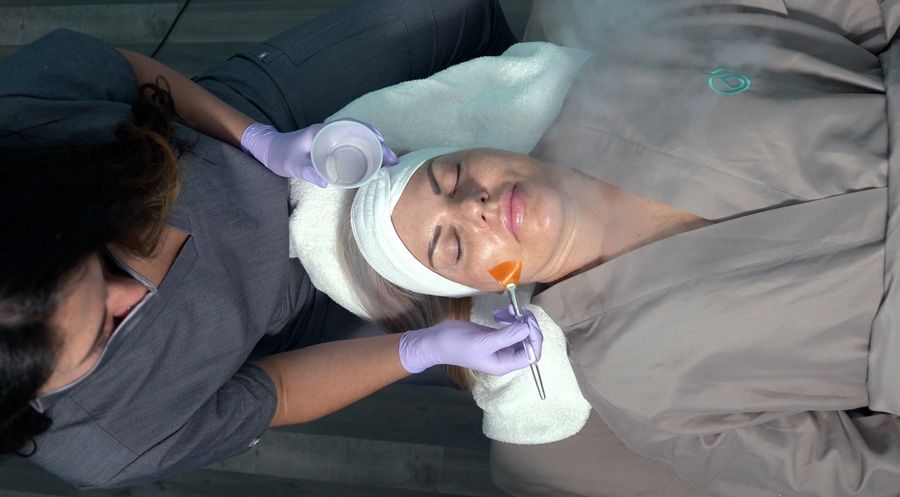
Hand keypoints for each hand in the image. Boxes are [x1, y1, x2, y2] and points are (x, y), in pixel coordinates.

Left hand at [240, 119, 398, 186]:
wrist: (270, 151)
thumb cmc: (281, 154)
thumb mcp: (293, 164)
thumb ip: (308, 171)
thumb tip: (326, 181)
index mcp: (323, 131)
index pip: (351, 126)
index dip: (368, 132)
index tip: (382, 141)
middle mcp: (330, 132)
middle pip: (360, 134)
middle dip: (378, 144)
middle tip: (393, 160)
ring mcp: (331, 139)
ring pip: (358, 141)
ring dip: (374, 150)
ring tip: (389, 163)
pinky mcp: (331, 148)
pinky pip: (352, 148)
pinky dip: (365, 154)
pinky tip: (374, 165)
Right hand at [398, 319, 540, 375]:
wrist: (438, 340)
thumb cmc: (458, 345)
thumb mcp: (482, 342)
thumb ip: (505, 337)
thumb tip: (527, 328)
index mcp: (504, 364)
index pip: (531, 355)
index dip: (534, 339)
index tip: (528, 322)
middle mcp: (505, 356)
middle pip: (529, 343)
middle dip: (528, 327)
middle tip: (521, 311)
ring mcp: (500, 345)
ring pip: (521, 333)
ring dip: (520, 320)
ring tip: (510, 309)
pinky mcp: (495, 335)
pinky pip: (511, 327)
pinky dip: (510, 318)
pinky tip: (501, 313)